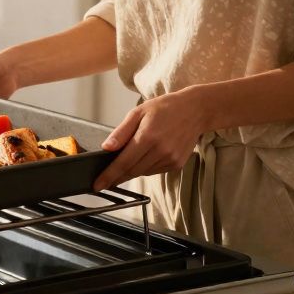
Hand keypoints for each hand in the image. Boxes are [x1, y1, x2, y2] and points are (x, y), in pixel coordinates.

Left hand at [92, 87, 215, 192]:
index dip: (109, 176)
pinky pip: (154, 171)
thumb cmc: (165, 108)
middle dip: (116, 177)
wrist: (195, 110)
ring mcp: (170, 159)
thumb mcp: (138, 112)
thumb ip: (121, 132)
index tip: (98, 185)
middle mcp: (160, 151)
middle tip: (104, 179)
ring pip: (142, 173)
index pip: (123, 163)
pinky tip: (147, 155)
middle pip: (132, 171)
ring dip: (132, 170)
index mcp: (148, 136)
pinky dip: (146, 167)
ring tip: (130, 157)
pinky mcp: (177, 164)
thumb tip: (106, 148)